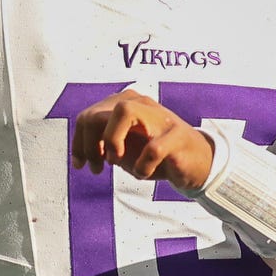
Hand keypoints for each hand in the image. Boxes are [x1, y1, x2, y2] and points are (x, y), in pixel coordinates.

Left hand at [70, 88, 214, 192]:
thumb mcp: (125, 148)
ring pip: (124, 111)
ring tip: (115, 162)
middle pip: (98, 113)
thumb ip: (103, 144)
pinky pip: (152, 148)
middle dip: (90, 145)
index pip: (88, 116)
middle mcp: (141, 103)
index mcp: (125, 103)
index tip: (81, 164)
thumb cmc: (157, 153)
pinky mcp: (177, 136)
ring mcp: (160, 117)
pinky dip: (142, 166)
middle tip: (98, 168)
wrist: (197, 161)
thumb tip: (82, 154)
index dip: (78, 142)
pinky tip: (143, 172)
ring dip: (112, 141)